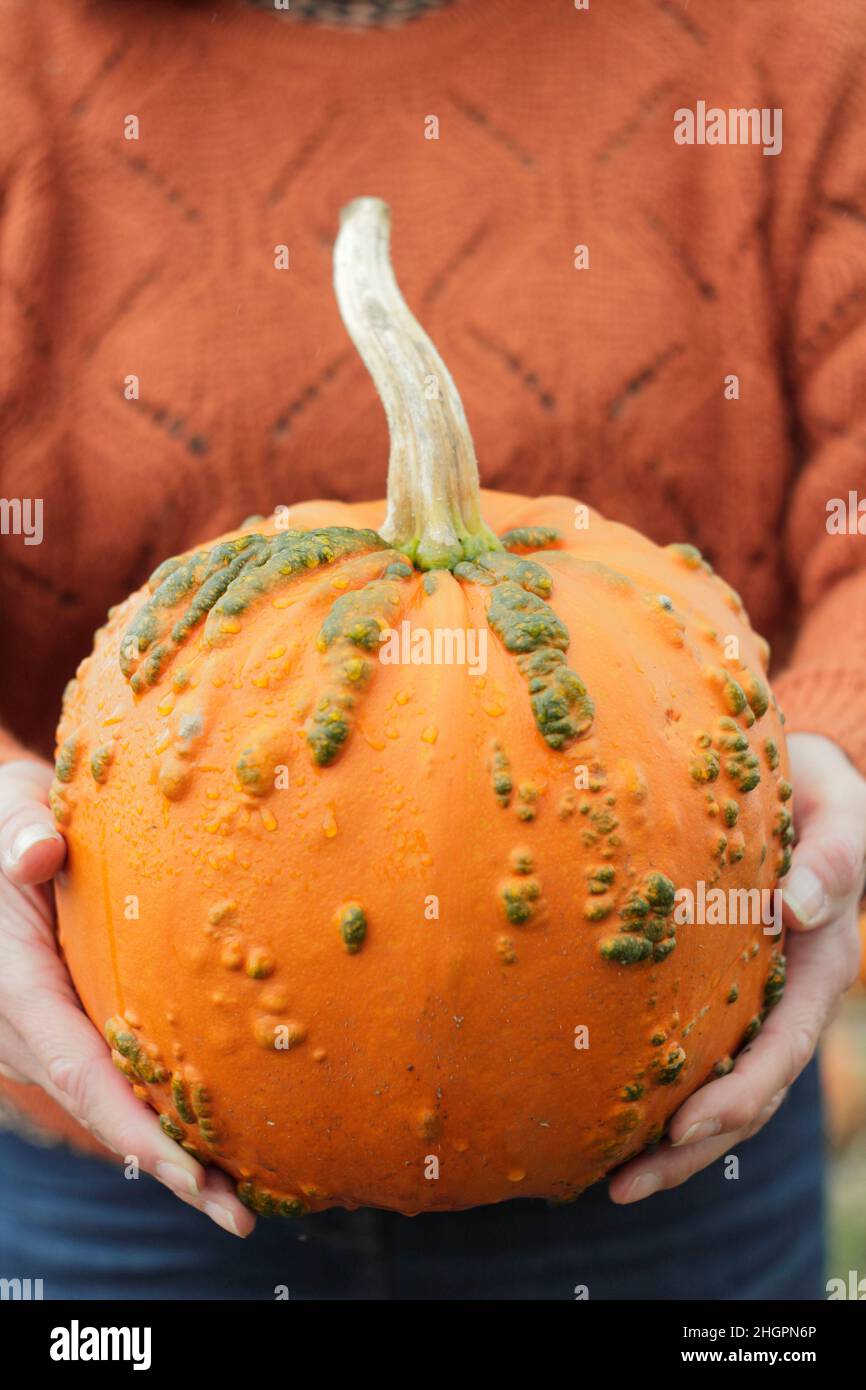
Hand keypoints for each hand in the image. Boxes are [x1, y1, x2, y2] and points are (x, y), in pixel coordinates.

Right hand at [0, 757, 253, 1235]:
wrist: (2, 840)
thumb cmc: (12, 821)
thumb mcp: (10, 812)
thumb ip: (21, 831)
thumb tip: (38, 854)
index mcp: (15, 988)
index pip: (79, 1071)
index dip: (132, 1127)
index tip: (191, 1172)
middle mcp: (24, 1031)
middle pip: (102, 1111)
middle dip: (170, 1166)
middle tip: (242, 1212)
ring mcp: (43, 1039)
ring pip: (110, 1106)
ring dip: (173, 1154)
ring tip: (246, 1195)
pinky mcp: (67, 1032)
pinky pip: (113, 1083)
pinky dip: (161, 1120)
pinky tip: (219, 1142)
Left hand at [609, 732, 865, 1203]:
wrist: (793, 780)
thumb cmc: (817, 795)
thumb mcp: (839, 816)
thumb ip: (832, 857)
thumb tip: (799, 907)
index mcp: (817, 971)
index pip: (781, 1051)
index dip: (738, 1095)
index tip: (685, 1126)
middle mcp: (782, 1000)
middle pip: (744, 1094)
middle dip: (690, 1147)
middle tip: (623, 1183)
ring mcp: (747, 1000)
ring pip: (712, 1085)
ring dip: (668, 1140)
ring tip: (606, 1179)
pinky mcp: (709, 987)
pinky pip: (685, 1048)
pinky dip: (653, 1087)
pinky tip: (603, 1112)